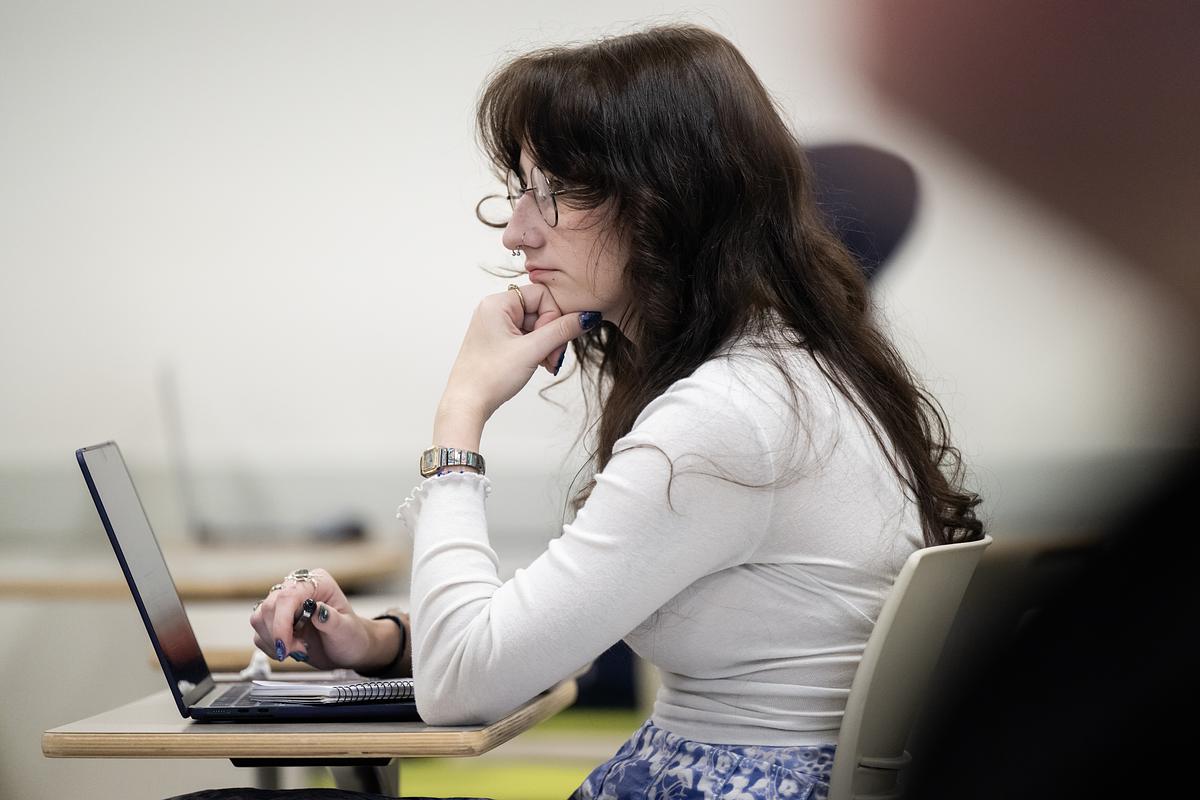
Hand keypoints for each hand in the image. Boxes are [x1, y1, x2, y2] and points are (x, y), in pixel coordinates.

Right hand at [249, 569, 400, 671]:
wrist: (347, 649)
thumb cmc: (351, 636)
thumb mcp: (346, 630)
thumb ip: (331, 619)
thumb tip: (316, 609)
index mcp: (317, 583)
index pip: (288, 596)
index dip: (282, 622)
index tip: (285, 645)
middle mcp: (298, 589)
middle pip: (269, 607)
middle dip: (279, 635)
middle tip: (299, 650)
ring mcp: (284, 605)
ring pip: (259, 619)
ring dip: (274, 641)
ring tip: (299, 649)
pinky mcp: (275, 621)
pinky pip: (259, 633)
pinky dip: (271, 647)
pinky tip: (291, 650)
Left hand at [439, 283, 598, 426]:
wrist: (466, 404)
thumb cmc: (490, 377)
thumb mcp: (532, 351)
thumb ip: (562, 331)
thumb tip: (586, 317)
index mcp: (497, 303)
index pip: (542, 294)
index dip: (553, 317)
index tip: (552, 341)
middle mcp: (494, 310)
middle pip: (540, 310)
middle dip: (551, 334)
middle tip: (552, 358)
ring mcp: (495, 326)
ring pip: (535, 325)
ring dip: (546, 344)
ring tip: (546, 364)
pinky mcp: (498, 341)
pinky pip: (526, 336)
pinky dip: (537, 349)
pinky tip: (539, 364)